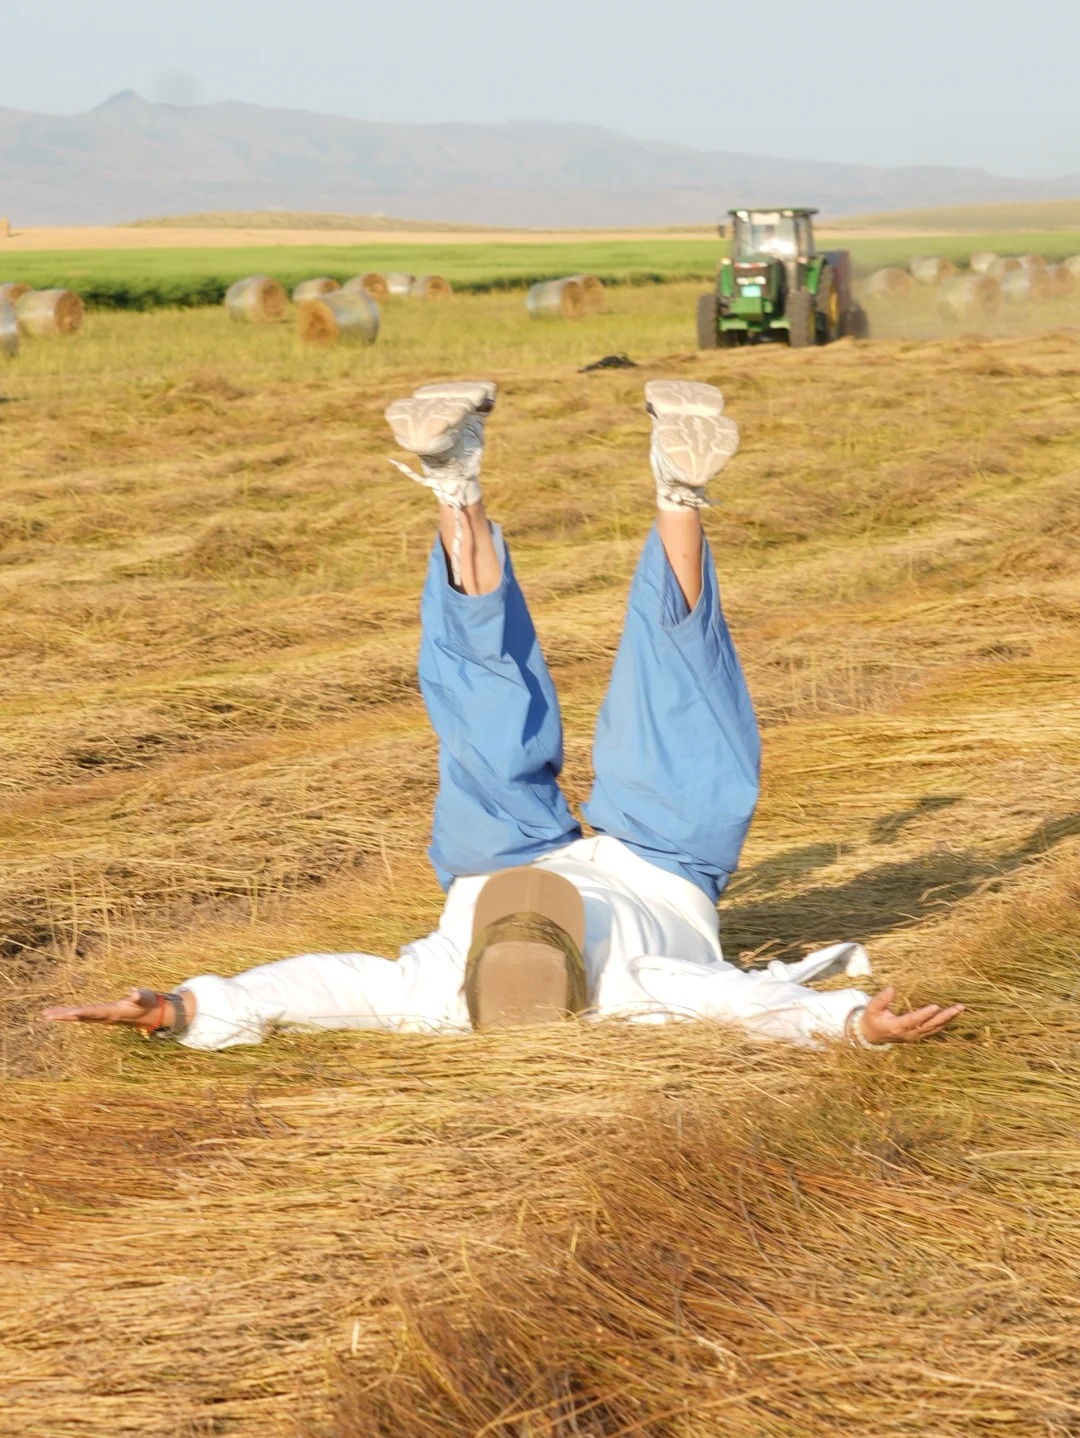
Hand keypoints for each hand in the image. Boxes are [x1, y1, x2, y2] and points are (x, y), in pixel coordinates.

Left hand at [43, 987, 172, 1029]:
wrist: (151, 1015)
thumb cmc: (148, 1003)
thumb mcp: (146, 997)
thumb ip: (139, 995)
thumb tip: (133, 992)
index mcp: (114, 1012)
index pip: (95, 1012)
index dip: (83, 1013)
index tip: (69, 1013)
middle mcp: (105, 1016)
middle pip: (82, 1017)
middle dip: (65, 1016)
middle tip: (47, 1016)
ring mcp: (103, 1017)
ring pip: (80, 1017)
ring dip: (63, 1016)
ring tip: (47, 1015)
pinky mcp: (102, 1015)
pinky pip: (83, 1016)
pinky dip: (71, 1015)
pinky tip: (62, 1014)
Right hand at [858, 986, 963, 1045]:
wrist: (873, 1036)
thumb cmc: (872, 1019)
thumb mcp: (872, 1008)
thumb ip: (881, 999)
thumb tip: (892, 988)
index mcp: (897, 1027)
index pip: (914, 1020)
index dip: (925, 1014)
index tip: (936, 1006)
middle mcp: (909, 1034)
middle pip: (930, 1025)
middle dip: (945, 1016)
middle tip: (958, 1008)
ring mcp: (915, 1036)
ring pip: (935, 1029)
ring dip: (948, 1019)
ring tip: (960, 1009)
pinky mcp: (919, 1036)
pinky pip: (934, 1031)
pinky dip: (944, 1024)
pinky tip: (953, 1016)